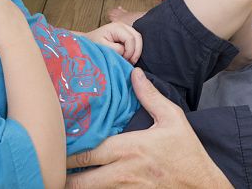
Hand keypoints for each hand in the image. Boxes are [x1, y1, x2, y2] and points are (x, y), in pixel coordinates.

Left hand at [65, 69, 230, 188]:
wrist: (203, 185)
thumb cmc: (187, 152)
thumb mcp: (173, 118)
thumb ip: (150, 96)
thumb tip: (135, 74)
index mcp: (129, 148)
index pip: (87, 153)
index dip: (66, 153)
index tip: (53, 146)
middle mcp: (122, 172)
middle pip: (80, 180)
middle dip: (62, 176)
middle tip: (48, 167)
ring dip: (74, 187)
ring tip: (60, 179)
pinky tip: (85, 187)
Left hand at [85, 22, 142, 63]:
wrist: (87, 42)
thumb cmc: (93, 44)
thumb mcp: (102, 47)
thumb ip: (115, 49)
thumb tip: (124, 51)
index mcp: (117, 27)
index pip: (131, 38)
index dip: (130, 51)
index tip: (124, 60)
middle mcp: (123, 25)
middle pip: (138, 37)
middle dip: (136, 51)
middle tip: (130, 62)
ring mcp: (125, 29)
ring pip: (138, 39)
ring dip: (136, 51)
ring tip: (130, 60)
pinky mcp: (126, 34)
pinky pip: (135, 41)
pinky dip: (134, 50)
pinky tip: (129, 57)